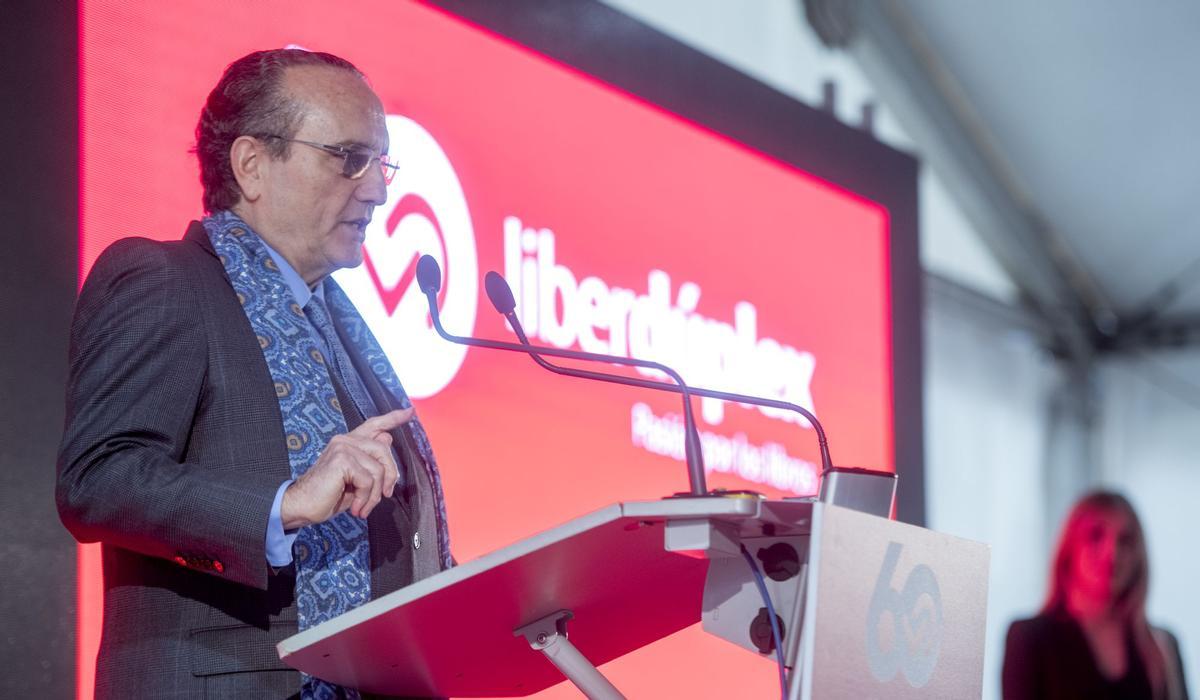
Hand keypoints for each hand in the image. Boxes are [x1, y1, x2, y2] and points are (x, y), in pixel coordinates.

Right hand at [280, 408, 413, 528]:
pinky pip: (368, 480)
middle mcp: (345, 440)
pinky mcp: (341, 460)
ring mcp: (343, 447)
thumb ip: (370, 462)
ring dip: (374, 495)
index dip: (393, 418)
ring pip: (378, 470)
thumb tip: (387, 439)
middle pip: (384, 450)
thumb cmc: (327, 496)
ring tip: (363, 507)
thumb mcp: (355, 480)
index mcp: (349, 443)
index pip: (374, 425)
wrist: (301, 506)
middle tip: (383, 496)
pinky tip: (356, 508)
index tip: (409, 411)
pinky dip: (365, 498)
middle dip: (389, 476)